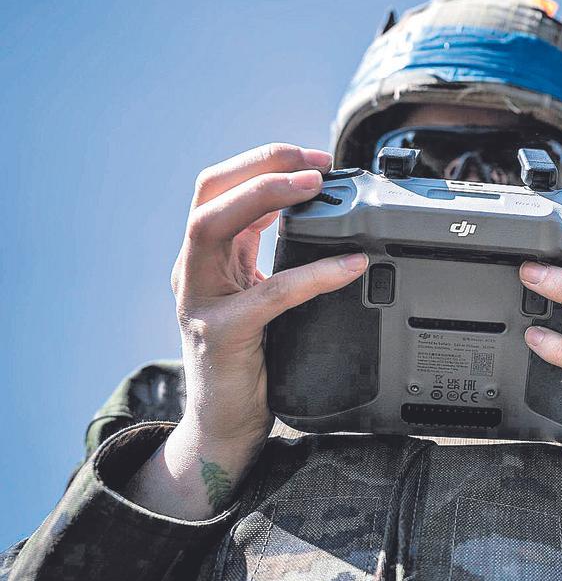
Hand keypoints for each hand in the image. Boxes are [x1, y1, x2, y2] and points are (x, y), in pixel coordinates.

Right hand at [126, 143, 366, 518]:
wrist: (225, 423)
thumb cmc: (250, 356)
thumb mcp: (254, 291)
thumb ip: (265, 252)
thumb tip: (307, 207)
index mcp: (206, 257)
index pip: (219, 187)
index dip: (263, 163)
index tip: (313, 157)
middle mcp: (193, 271)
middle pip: (209, 194)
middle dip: (261, 166)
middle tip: (314, 162)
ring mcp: (200, 301)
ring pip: (214, 227)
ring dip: (266, 197)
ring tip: (314, 187)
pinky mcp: (223, 334)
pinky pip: (268, 293)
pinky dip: (311, 274)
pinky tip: (349, 265)